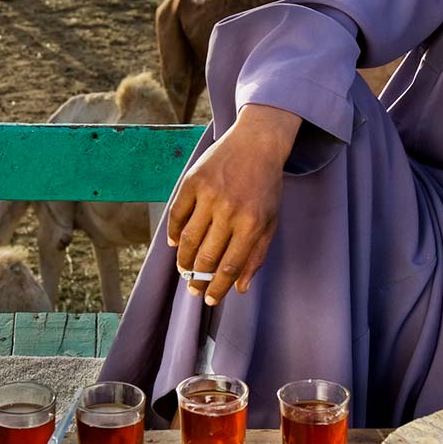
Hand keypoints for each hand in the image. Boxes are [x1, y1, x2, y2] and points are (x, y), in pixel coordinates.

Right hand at [167, 104, 300, 305]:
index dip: (217, 288)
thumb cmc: (266, 187)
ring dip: (183, 260)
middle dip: (197, 278)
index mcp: (252, 224)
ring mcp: (209, 195)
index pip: (229, 267)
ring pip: (187, 239)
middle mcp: (230, 211)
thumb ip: (255, 256)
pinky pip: (177, 215)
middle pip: (206, 256)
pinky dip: (172, 233)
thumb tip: (239, 288)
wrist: (257, 143)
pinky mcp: (193, 181)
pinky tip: (173, 244)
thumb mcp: (270, 221)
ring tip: (183, 269)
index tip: (209, 299)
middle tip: (192, 287)